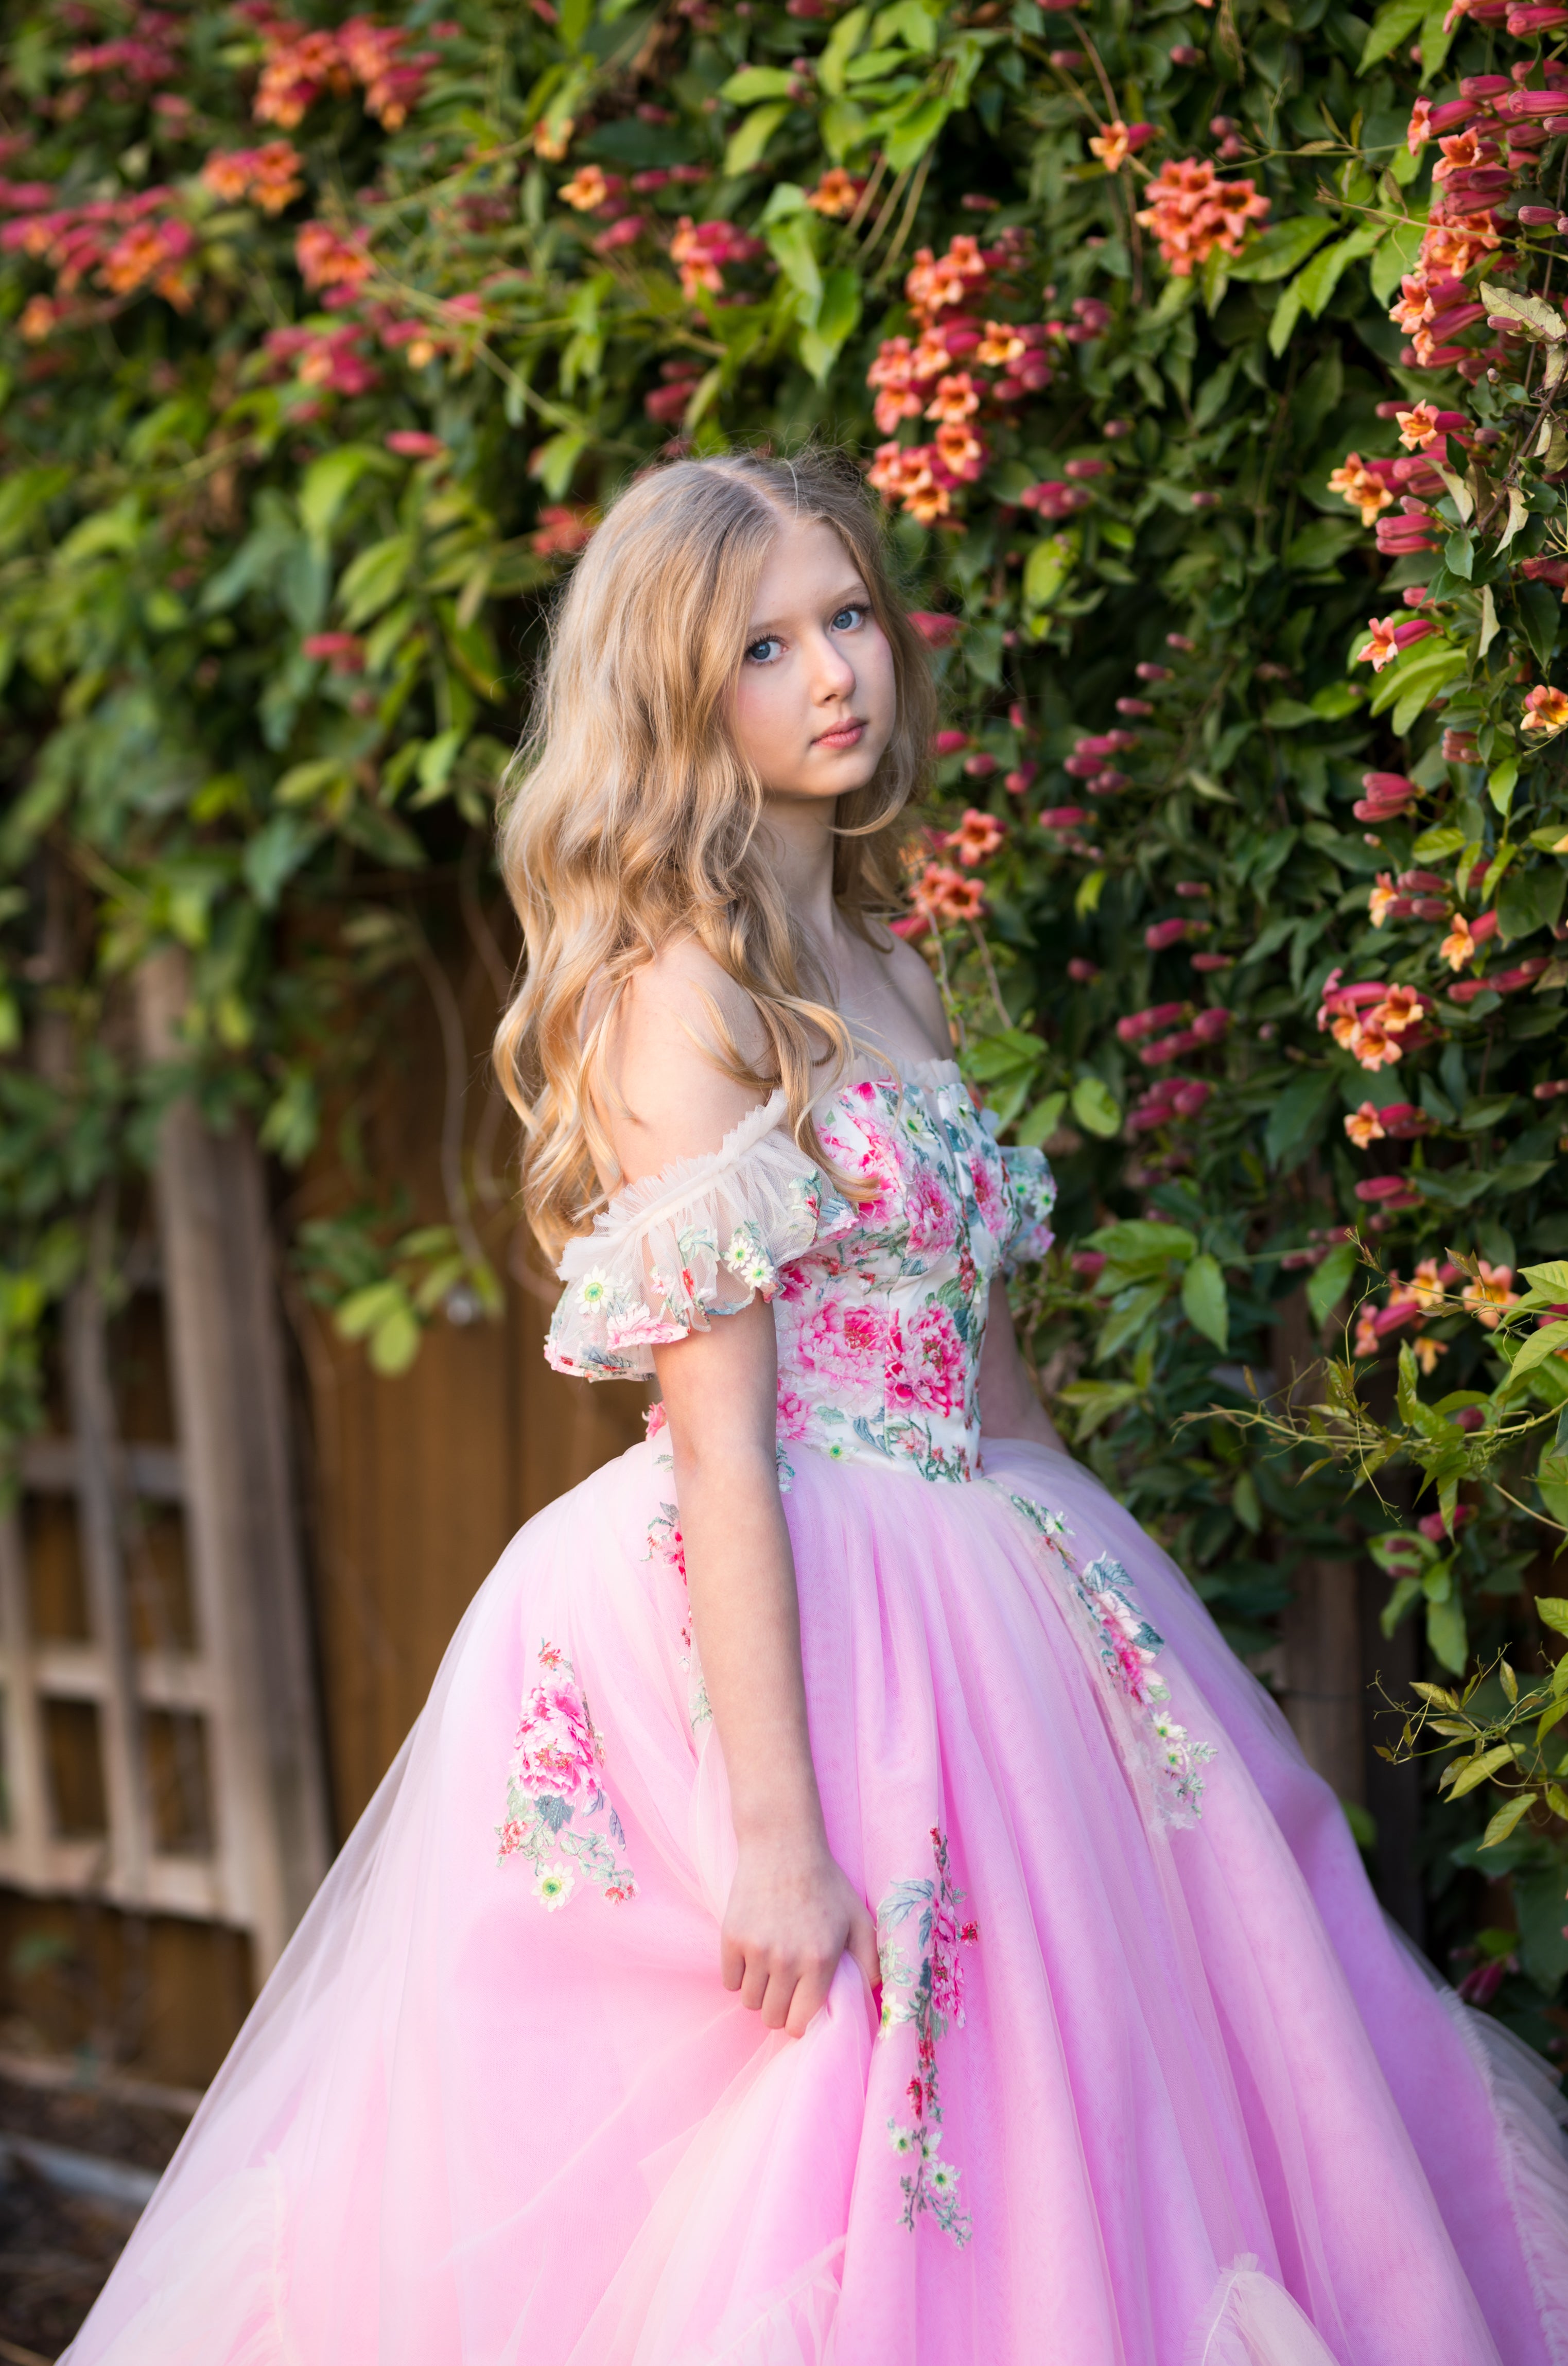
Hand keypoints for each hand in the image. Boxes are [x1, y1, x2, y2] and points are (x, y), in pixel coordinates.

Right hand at [720, 1832, 880, 2037]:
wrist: (783, 1845)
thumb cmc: (825, 1883)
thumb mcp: (858, 1918)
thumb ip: (871, 1960)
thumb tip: (875, 1994)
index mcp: (819, 1961)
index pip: (799, 2023)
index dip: (798, 2021)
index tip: (797, 2007)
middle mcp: (787, 1961)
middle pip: (771, 2017)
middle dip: (778, 2008)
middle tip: (783, 1987)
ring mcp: (756, 1949)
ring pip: (749, 2001)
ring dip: (758, 1991)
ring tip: (768, 1967)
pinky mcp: (731, 1937)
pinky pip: (729, 1981)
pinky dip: (738, 1974)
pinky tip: (751, 1955)